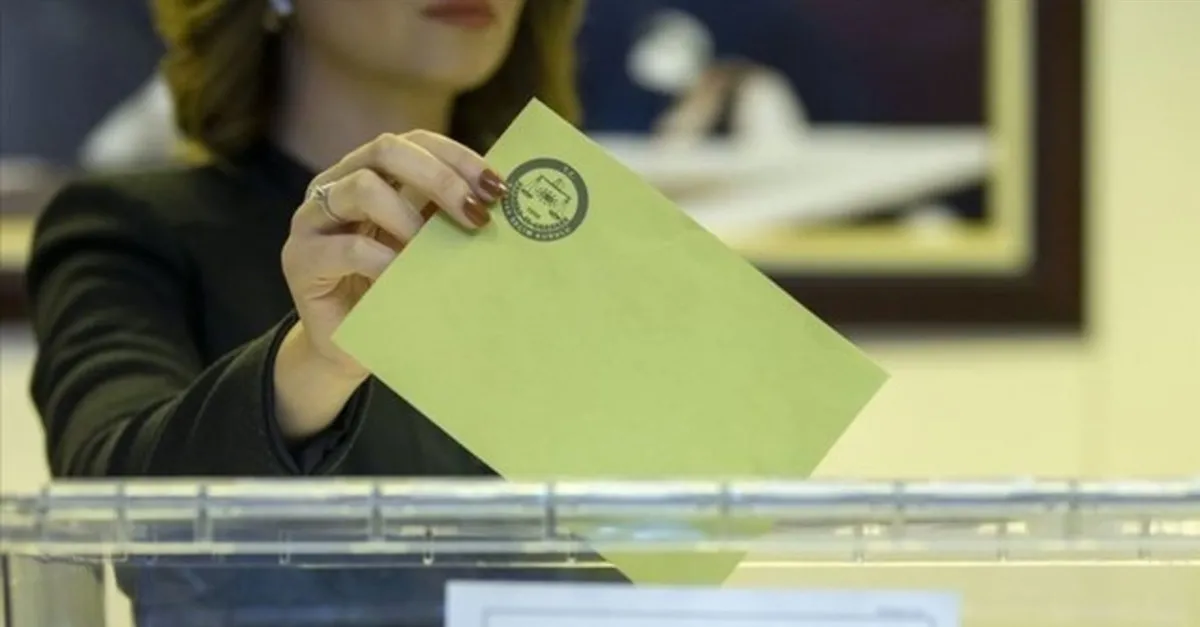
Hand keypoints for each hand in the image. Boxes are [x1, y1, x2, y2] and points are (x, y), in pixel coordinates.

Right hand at [280, 130, 508, 383]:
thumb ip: (447, 219)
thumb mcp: (426, 248)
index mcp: (369, 171)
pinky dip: (384, 261)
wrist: (347, 347)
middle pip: (386, 149)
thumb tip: (503, 201)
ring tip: (433, 251)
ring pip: (362, 187)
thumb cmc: (393, 290)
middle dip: (440, 178)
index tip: (497, 189)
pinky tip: (404, 278)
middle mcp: (336, 183)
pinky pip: (346, 247)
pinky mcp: (300, 259)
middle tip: (476, 216)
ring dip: (409, 217)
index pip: (415, 142)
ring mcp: (312, 218)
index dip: (458, 158)